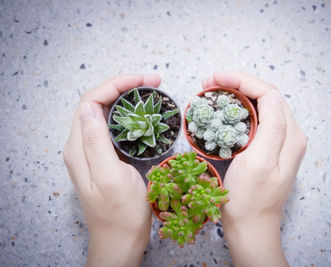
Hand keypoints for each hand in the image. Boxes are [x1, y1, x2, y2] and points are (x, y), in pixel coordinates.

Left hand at [63, 74, 160, 266]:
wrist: (121, 238)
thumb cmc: (120, 213)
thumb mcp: (110, 177)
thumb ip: (95, 142)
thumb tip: (90, 107)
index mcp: (79, 148)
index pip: (90, 102)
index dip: (115, 85)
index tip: (142, 81)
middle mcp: (82, 146)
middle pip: (97, 104)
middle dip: (124, 87)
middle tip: (153, 83)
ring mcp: (93, 152)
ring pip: (106, 114)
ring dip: (127, 100)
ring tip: (151, 94)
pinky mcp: (105, 158)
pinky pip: (114, 129)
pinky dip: (129, 116)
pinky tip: (144, 116)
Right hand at [202, 71, 306, 266]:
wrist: (250, 228)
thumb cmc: (250, 200)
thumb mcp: (259, 162)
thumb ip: (272, 127)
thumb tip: (272, 95)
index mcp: (290, 135)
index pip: (268, 94)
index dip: (242, 81)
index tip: (215, 78)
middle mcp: (289, 135)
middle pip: (264, 97)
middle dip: (237, 85)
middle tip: (209, 84)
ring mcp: (278, 143)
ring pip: (259, 107)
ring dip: (236, 96)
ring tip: (212, 93)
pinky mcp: (267, 150)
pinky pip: (254, 121)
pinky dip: (237, 112)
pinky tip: (222, 112)